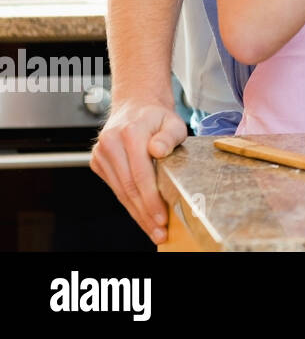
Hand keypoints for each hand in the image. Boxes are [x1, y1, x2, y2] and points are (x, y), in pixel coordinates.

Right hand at [89, 97, 188, 244]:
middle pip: (128, 187)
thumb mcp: (173, 121)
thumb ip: (170, 135)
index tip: (162, 217)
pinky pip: (115, 188)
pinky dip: (129, 203)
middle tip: (159, 232)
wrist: (135, 105)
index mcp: (129, 133)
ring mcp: (100, 153)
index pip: (140, 174)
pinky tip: (141, 214)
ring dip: (137, 213)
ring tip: (153, 230)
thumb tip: (158, 150)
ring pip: (120, 191)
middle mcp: (110, 143)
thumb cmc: (157, 117)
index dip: (151, 199)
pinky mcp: (97, 162)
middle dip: (145, 213)